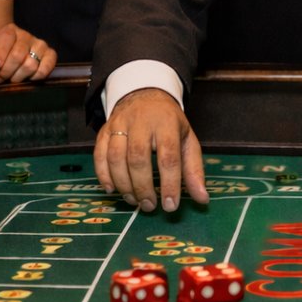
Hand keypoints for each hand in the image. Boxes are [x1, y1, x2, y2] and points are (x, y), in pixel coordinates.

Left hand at [0, 24, 56, 82]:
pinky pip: (46, 68)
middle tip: (0, 76)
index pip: (7, 39)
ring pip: (30, 65)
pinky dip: (35, 77)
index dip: (1, 54)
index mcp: (10, 30)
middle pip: (18, 55)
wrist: (3, 58)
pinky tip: (27, 78)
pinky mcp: (50, 55)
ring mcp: (40, 45)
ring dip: (18, 77)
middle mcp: (26, 35)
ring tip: (10, 78)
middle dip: (7, 70)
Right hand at [94, 88, 208, 213]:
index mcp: (167, 123)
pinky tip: (112, 190)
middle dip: (143, 187)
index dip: (170, 184)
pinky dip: (103, 175)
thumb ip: (194, 169)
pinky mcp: (104, 130)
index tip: (170, 206)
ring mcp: (119, 125)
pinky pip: (99, 155)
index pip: (169, 156)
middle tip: (149, 206)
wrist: (144, 95)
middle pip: (138, 157)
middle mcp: (141, 122)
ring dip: (124, 185)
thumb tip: (202, 199)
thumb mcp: (187, 140)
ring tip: (134, 201)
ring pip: (116, 157)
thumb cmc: (168, 123)